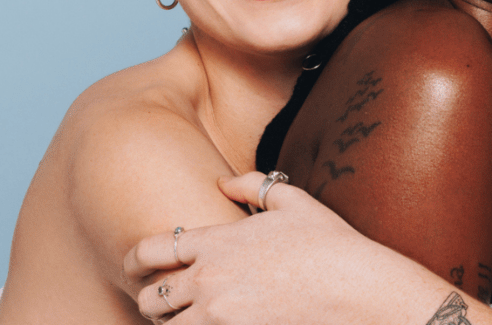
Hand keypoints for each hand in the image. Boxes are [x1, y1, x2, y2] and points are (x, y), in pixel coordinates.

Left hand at [123, 172, 394, 324]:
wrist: (357, 288)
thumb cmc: (330, 244)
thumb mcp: (293, 201)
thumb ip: (252, 186)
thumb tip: (222, 180)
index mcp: (216, 241)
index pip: (150, 249)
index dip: (134, 260)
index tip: (134, 267)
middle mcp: (208, 278)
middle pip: (150, 296)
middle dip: (151, 300)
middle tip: (161, 303)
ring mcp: (217, 314)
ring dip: (171, 324)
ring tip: (183, 320)